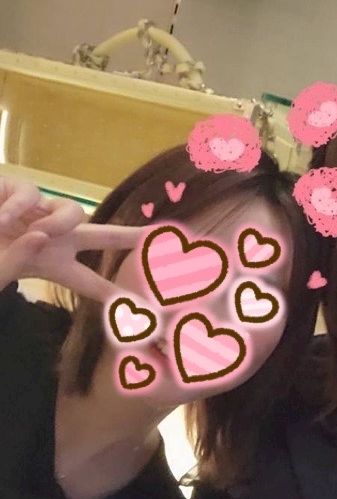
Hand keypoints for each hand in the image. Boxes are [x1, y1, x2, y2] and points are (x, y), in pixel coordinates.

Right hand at [0, 178, 142, 301]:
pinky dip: (17, 208)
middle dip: (131, 236)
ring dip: (59, 223)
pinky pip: (32, 194)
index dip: (116, 294)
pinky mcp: (21, 190)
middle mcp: (55, 238)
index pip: (92, 283)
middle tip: (158, 236)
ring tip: (33, 234)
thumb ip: (16, 263)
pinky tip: (1, 220)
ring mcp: (41, 212)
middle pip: (103, 235)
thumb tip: (40, 235)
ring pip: (74, 210)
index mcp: (52, 265)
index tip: (148, 307)